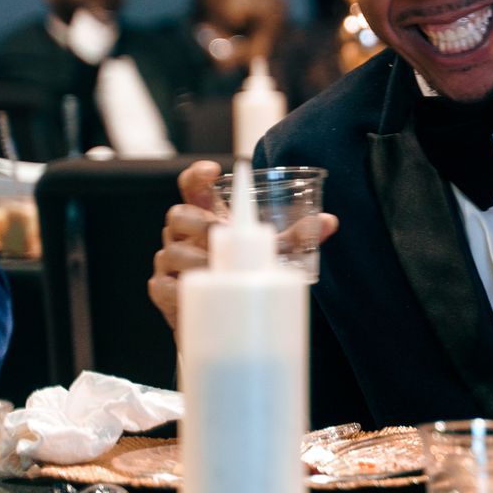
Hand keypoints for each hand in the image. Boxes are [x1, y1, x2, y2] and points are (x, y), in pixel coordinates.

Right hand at [147, 160, 339, 330]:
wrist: (227, 322)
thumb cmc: (245, 275)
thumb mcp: (272, 252)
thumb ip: (297, 236)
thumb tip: (330, 222)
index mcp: (205, 216)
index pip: (192, 187)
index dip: (198, 175)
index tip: (214, 170)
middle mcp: (183, 234)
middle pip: (177, 215)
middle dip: (198, 223)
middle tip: (220, 234)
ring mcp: (169, 261)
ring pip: (172, 251)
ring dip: (196, 260)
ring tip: (218, 269)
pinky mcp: (163, 290)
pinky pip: (165, 285)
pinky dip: (184, 289)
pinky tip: (201, 291)